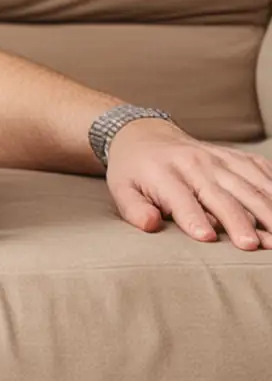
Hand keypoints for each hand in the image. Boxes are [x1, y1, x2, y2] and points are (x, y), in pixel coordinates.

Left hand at [105, 119, 271, 249]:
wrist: (146, 135)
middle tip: (254, 245)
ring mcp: (219, 158)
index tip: (208, 238)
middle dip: (240, 221)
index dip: (195, 219)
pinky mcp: (235, 156)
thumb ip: (134, 208)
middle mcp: (196, 164)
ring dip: (268, 208)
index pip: (182, 200)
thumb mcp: (122, 189)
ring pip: (249, 184)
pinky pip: (261, 170)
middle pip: (222, 196)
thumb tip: (150, 225)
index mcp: (165, 174)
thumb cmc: (134, 171)